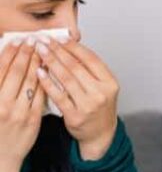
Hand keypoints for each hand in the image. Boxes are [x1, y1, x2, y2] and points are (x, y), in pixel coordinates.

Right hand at [0, 38, 44, 171]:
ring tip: (43, 51)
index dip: (10, 54)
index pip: (1, 70)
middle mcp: (2, 104)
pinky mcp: (33, 120)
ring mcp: (19, 112)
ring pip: (31, 82)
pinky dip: (45, 81)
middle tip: (33, 40)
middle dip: (26, 54)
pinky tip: (49, 71)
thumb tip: (2, 65)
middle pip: (17, 73)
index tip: (17, 41)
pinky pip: (41, 96)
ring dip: (38, 64)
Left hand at [34, 36, 118, 159]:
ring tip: (41, 52)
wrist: (101, 134)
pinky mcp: (75, 115)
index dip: (74, 47)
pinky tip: (40, 72)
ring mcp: (88, 105)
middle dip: (58, 51)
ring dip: (51, 62)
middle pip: (76, 67)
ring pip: (66, 79)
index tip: (61, 38)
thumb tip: (69, 48)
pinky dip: (47, 82)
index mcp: (110, 83)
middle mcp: (101, 93)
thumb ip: (91, 70)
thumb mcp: (104, 87)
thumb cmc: (100, 108)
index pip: (91, 59)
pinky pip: (58, 95)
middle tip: (45, 41)